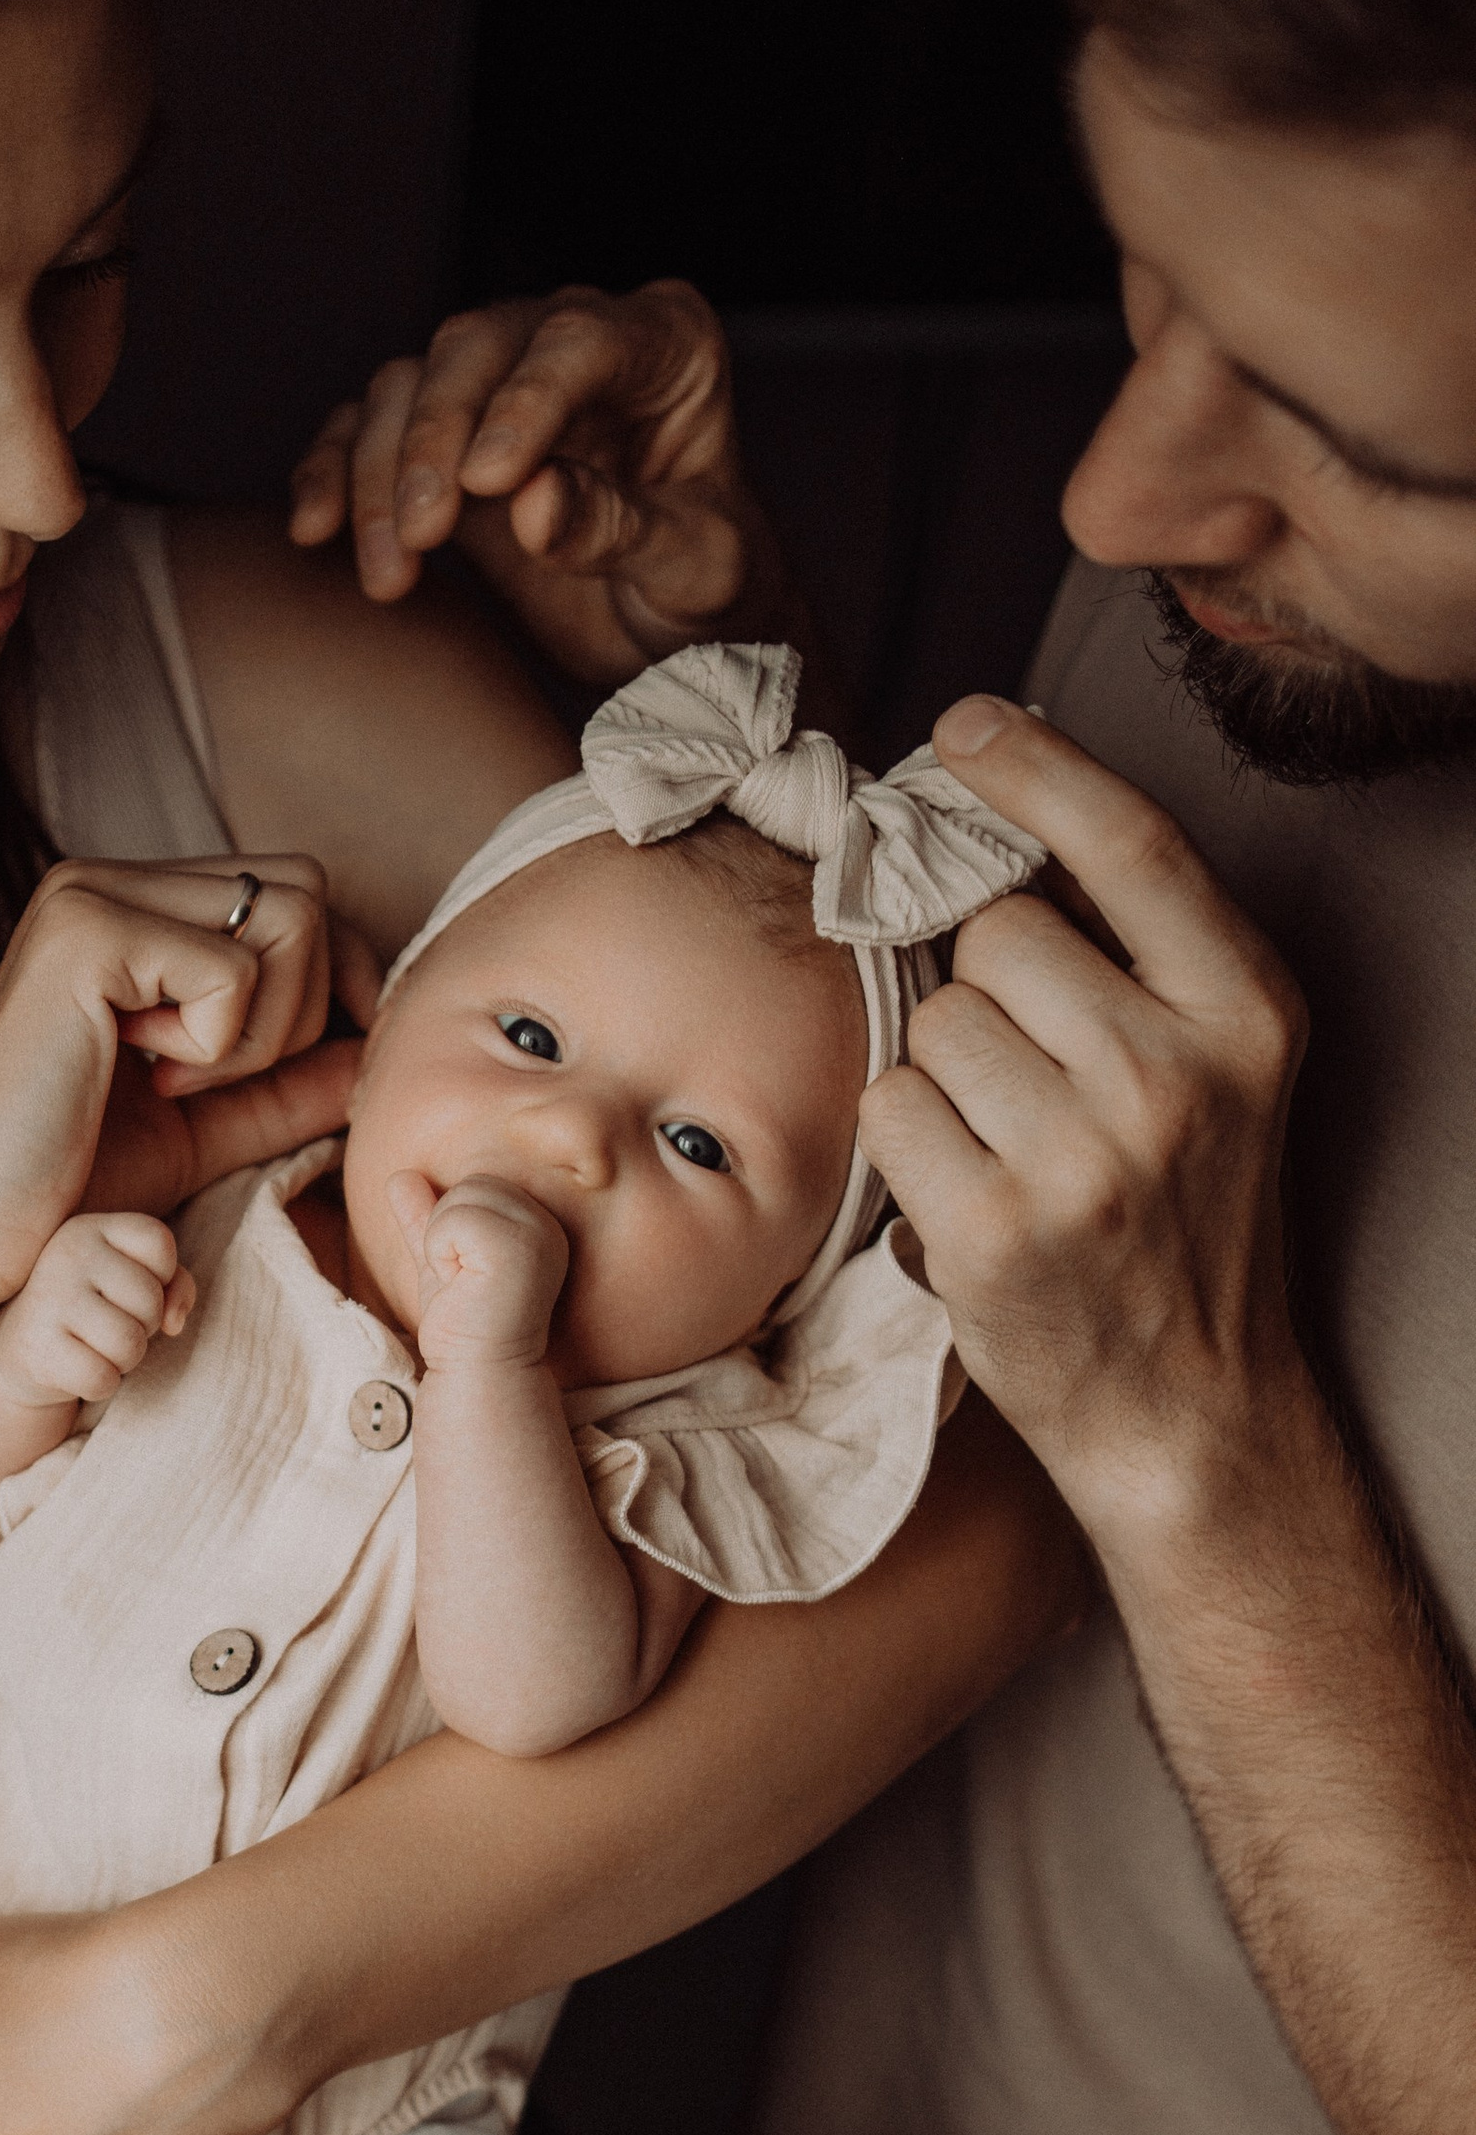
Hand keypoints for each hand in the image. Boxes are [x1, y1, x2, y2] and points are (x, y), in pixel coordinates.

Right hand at [0, 852, 355, 1322]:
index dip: (335, 976)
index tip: (322, 1063)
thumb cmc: (66, 1185)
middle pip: (305, 889)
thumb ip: (287, 1081)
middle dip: (305, 1002)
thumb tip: (376, 1042)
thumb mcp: (204, 1125)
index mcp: (127, 909)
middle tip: (217, 1083)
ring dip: (266, 1026)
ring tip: (179, 1083)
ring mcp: (92, 895)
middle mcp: (106, 881)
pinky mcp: (87, 933)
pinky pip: (235, 971)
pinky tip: (147, 1078)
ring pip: (288, 917)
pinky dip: (221, 1045)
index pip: (289, 893)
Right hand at [0, 1212, 194, 1410]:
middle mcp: (66, 1253)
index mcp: (91, 1228)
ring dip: (125, 1359)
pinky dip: (101, 1385)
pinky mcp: (36, 1345)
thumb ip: (175, 1285)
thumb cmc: (94, 1310)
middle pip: (149, 1301)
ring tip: (97, 1347)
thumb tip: (173, 1322)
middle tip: (110, 1326)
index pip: (159, 1242)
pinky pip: (102, 1378)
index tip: (131, 1289)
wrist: (23, 1349)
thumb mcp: (136, 1282)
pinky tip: (78, 1370)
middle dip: (143, 1326)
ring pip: (129, 1343)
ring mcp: (48, 1297)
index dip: (163, 1277)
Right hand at [288, 281, 772, 683]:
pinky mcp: (443, 441)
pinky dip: (333, 474)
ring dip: (379, 477)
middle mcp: (574, 343)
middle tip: (423, 538)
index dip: (524, 400)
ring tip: (390, 577)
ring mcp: (500, 386)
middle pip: (475, 349)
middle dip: (433, 441)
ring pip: (409, 386)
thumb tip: (534, 504)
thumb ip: (622, 529)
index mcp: (665, 345)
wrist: (676, 638)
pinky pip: (368, 430)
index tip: (487, 482)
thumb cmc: (711, 592)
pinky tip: (314, 532)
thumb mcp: (694, 569)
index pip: (578, 340)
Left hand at [389, 1171, 567, 1366]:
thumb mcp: (439, 1261)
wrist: (477, 1372)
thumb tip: (401, 1175)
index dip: (454, 1230)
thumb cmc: (462, 1325)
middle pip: (471, 1184)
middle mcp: (546, 1222)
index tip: (467, 1276)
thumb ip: (425, 1217)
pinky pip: (455, 1219)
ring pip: (460, 1197)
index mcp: (536, 1222)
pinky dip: (441, 1252)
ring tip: (463, 1284)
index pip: (476, 1186)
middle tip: (463, 1281)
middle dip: (447, 1232)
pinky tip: (461, 1285)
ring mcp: (537, 1233)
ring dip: (442, 1244)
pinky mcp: (518, 1247)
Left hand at [855, 697, 1310, 1544]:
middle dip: (984, 984)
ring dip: (942, 1071)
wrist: (1188, 1408)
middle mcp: (1176, 1073)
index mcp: (1246, 1012)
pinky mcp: (996, 1229)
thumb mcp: (1214, 1069)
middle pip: (997, 932)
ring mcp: (1085, 1156)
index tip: (964, 726)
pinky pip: (888, 1108)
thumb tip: (998, 813)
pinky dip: (906, 1145)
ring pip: (933, 1022)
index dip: (1036, 767)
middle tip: (1033, 1077)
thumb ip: (1133, 954)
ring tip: (1006, 1146)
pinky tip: (964, 1193)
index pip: (1130, 843)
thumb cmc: (1178, 1220)